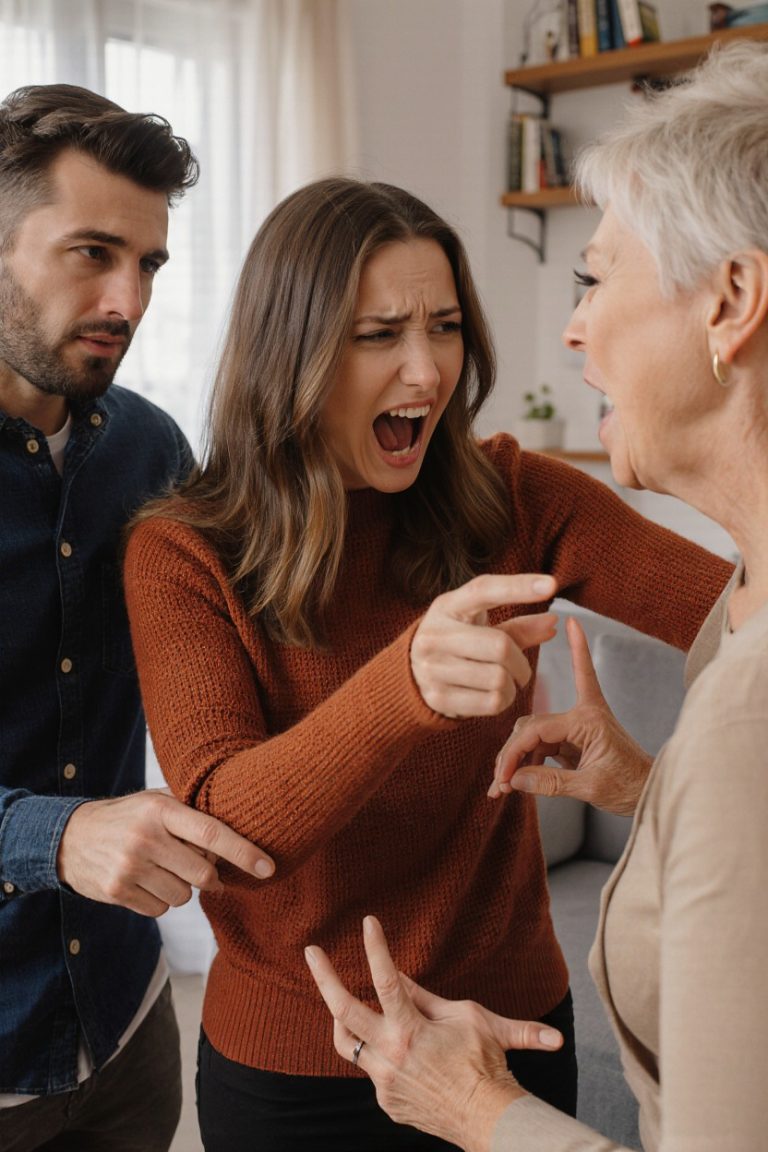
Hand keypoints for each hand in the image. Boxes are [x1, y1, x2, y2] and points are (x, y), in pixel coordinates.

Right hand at [57, 788, 274, 915]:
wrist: (71, 837)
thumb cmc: (128, 816)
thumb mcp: (156, 801)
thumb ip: (193, 812)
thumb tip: (243, 829)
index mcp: (160, 810)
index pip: (211, 832)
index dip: (243, 851)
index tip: (268, 867)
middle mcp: (145, 838)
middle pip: (202, 873)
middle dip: (209, 876)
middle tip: (202, 868)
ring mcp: (128, 867)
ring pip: (183, 895)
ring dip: (182, 888)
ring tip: (163, 869)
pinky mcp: (116, 891)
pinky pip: (160, 909)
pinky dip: (160, 900)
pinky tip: (146, 881)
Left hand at [305, 915, 561, 1151]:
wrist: (490, 1119)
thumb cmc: (486, 1063)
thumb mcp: (468, 1018)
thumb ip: (428, 997)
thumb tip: (399, 977)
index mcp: (411, 1032)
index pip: (387, 980)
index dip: (376, 948)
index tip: (368, 922)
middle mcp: (390, 1057)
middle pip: (344, 1011)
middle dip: (324, 977)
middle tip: (311, 951)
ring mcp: (384, 1082)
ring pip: (348, 1044)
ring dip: (346, 1021)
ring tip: (347, 1008)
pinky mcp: (388, 1102)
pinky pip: (373, 1070)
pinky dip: (382, 1055)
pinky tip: (403, 1056)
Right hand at [410, 573, 557, 718]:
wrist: (411, 674)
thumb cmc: (457, 642)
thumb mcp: (479, 626)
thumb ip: (517, 626)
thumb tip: (554, 622)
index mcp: (447, 606)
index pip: (485, 590)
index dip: (519, 587)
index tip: (551, 584)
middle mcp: (435, 634)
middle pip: (501, 646)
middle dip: (521, 662)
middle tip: (520, 669)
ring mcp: (432, 667)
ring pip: (499, 678)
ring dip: (512, 684)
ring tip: (503, 682)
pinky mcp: (437, 697)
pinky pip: (491, 702)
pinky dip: (503, 700)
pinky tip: (494, 694)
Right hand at [489, 618, 652, 815]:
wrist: (652, 789)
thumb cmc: (631, 786)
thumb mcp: (590, 788)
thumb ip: (551, 783)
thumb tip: (514, 781)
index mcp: (588, 719)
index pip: (536, 730)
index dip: (513, 753)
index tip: (501, 777)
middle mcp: (580, 715)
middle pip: (530, 728)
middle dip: (510, 755)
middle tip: (497, 784)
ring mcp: (575, 727)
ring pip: (531, 735)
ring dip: (515, 759)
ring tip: (501, 788)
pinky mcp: (572, 740)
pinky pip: (540, 746)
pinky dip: (526, 763)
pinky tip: (516, 782)